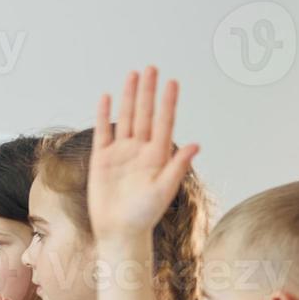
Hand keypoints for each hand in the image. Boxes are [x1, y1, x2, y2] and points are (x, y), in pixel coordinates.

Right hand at [86, 67, 199, 243]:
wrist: (119, 231)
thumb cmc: (144, 215)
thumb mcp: (164, 190)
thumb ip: (178, 166)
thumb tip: (196, 144)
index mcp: (158, 156)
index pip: (164, 122)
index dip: (167, 102)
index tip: (172, 82)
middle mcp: (140, 150)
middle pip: (145, 114)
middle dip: (148, 91)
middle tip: (152, 68)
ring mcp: (121, 153)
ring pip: (126, 118)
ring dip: (130, 96)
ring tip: (134, 75)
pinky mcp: (102, 159)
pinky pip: (103, 132)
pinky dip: (105, 115)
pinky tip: (108, 97)